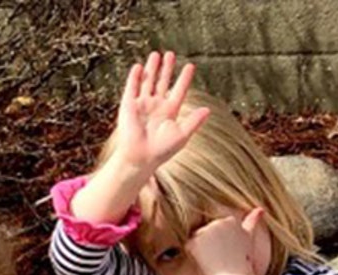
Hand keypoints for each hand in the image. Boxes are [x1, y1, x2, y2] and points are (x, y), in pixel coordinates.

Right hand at [107, 51, 210, 172]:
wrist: (141, 157)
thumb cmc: (162, 150)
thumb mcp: (182, 134)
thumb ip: (194, 121)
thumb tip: (208, 110)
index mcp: (170, 111)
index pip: (179, 90)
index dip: (184, 78)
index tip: (190, 65)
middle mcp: (156, 106)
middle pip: (163, 82)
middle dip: (167, 69)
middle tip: (171, 54)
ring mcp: (143, 104)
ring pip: (148, 82)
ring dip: (152, 69)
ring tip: (156, 54)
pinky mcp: (129, 105)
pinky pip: (132, 88)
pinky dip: (135, 77)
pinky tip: (139, 66)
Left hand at [188, 207, 267, 274]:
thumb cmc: (243, 263)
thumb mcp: (249, 239)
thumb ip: (252, 221)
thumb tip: (261, 209)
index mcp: (231, 220)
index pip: (217, 228)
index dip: (219, 243)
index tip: (226, 252)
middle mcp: (218, 222)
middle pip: (206, 232)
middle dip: (210, 245)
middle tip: (221, 258)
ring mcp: (206, 230)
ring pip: (197, 239)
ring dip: (202, 250)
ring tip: (215, 260)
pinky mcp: (196, 240)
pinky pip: (189, 247)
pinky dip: (194, 256)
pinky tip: (206, 262)